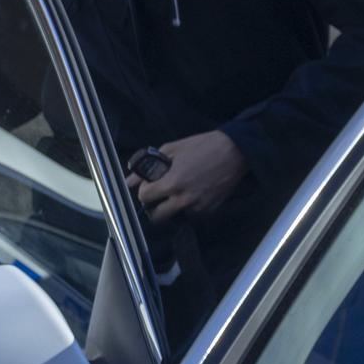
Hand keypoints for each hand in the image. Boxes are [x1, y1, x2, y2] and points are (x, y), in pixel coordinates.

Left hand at [126, 131, 246, 221]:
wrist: (234, 152)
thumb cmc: (202, 146)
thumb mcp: (171, 150)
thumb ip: (148, 166)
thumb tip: (130, 180)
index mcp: (172, 182)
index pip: (145, 198)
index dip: (143, 191)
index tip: (149, 185)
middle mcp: (184, 199)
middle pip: (157, 217)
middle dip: (152, 207)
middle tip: (157, 195)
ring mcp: (198, 207)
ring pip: (174, 217)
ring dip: (171, 207)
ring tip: (177, 191)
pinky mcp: (209, 210)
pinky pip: (191, 215)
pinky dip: (187, 207)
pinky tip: (192, 191)